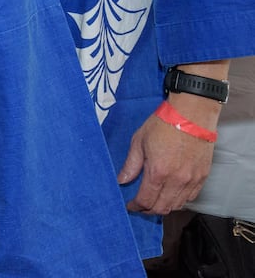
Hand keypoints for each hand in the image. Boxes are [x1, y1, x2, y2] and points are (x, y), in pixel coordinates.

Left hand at [120, 91, 220, 214]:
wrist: (191, 114)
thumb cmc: (163, 124)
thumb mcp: (139, 141)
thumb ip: (131, 165)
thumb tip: (121, 180)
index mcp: (158, 172)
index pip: (146, 200)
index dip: (136, 206)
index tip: (131, 206)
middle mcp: (177, 180)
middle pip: (162, 208)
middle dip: (149, 210)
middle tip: (141, 206)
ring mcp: (192, 180)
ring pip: (177, 205)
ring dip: (165, 207)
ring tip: (155, 201)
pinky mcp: (203, 176)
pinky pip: (191, 197)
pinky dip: (180, 200)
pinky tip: (171, 194)